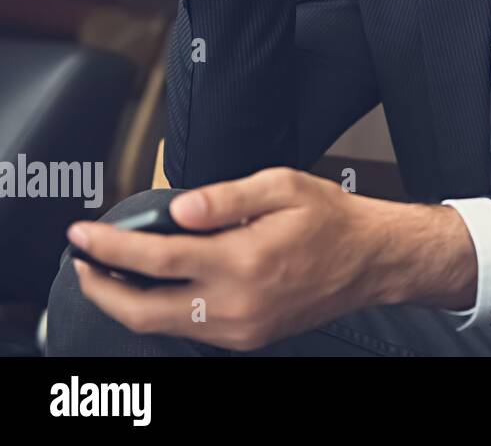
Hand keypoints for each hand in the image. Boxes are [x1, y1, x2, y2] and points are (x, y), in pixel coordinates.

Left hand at [66, 167, 474, 350]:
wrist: (372, 260)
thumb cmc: (331, 219)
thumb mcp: (282, 187)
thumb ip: (225, 197)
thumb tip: (178, 208)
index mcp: (242, 260)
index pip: (154, 258)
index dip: (109, 247)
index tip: (83, 235)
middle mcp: (236, 302)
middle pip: (142, 309)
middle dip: (100, 289)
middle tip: (84, 263)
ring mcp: (240, 327)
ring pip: (160, 326)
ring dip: (128, 301)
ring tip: (114, 273)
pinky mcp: (247, 337)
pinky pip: (188, 330)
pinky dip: (162, 310)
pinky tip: (159, 287)